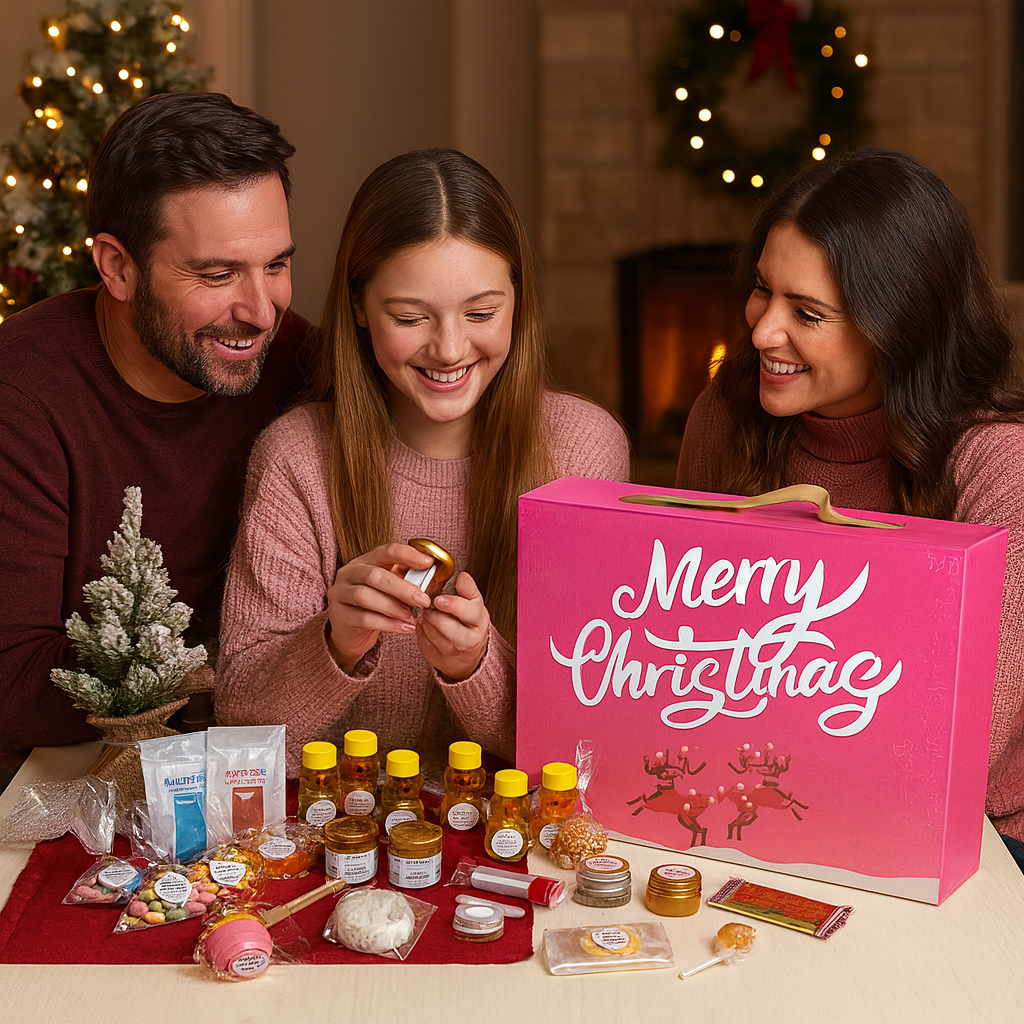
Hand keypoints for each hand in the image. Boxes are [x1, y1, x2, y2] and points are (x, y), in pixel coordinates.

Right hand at [326, 543, 433, 672]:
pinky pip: (364, 618)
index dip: (407, 554)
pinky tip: (404, 628)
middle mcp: (349, 573)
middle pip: (375, 575)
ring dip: (394, 607)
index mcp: (364, 561)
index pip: (385, 551)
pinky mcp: (339, 616)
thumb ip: (404, 578)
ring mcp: (340, 594)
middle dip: (402, 588)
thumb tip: (432, 573)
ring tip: (412, 617)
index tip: (429, 562)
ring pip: (366, 597)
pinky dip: (388, 624)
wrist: (349, 632)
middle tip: (424, 599)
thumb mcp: (388, 588)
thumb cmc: (374, 605)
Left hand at [416, 571, 489, 680]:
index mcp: (478, 619)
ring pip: (434, 634)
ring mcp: (452, 649)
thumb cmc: (466, 622)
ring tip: (425, 611)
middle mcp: (469, 637)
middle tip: (428, 606)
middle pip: (451, 628)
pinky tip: (423, 622)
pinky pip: (424, 641)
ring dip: (426, 620)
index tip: (440, 598)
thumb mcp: (472, 604)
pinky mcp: (437, 656)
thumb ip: (467, 589)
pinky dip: (420, 629)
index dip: (454, 604)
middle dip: (436, 616)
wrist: (465, 654)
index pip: (470, 611)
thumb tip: (463, 576)